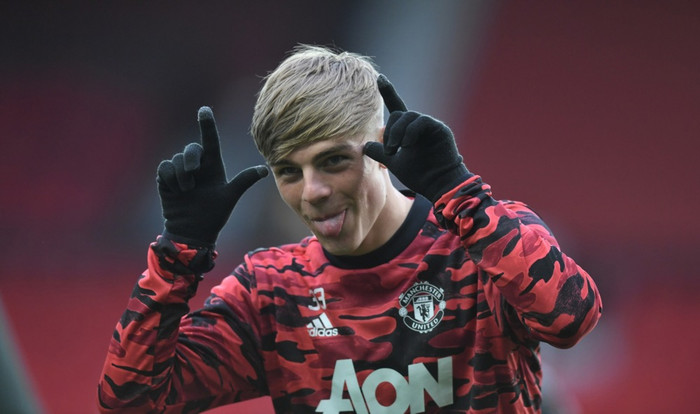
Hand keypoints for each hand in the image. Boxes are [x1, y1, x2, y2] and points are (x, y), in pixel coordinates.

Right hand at [156, 106, 267, 246]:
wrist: (192, 231)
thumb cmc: (213, 215)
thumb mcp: (229, 196)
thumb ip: (244, 181)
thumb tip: (265, 170)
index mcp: (213, 166)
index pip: (210, 140)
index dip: (207, 124)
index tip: (205, 110)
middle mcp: (197, 165)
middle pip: (191, 149)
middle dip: (190, 159)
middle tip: (193, 174)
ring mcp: (180, 171)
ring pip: (176, 160)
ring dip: (181, 177)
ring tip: (186, 192)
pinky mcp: (166, 178)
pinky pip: (164, 168)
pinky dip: (170, 180)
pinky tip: (176, 192)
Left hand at [363, 75, 470, 202]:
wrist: (437, 185)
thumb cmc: (420, 174)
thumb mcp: (394, 162)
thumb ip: (381, 152)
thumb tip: (365, 146)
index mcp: (408, 131)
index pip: (397, 107)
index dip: (388, 92)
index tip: (379, 78)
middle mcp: (419, 126)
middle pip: (398, 115)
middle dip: (390, 132)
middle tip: (390, 151)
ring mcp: (430, 126)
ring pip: (408, 117)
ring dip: (398, 133)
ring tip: (396, 150)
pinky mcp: (439, 129)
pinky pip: (421, 122)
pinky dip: (411, 132)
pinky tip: (407, 145)